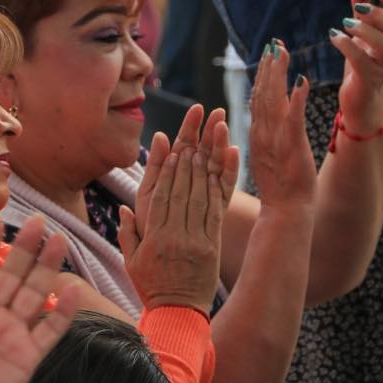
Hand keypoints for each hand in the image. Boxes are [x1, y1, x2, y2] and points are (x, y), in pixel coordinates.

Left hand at [0, 216, 79, 382]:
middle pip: (12, 274)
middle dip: (25, 248)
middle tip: (39, 220)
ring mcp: (12, 333)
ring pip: (33, 294)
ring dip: (48, 268)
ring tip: (60, 240)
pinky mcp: (27, 356)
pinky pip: (48, 332)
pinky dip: (61, 313)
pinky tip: (73, 292)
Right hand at [118, 139, 224, 314]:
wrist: (178, 314)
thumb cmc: (152, 287)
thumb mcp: (131, 262)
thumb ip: (127, 233)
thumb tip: (124, 208)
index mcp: (154, 239)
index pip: (160, 198)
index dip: (166, 173)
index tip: (170, 154)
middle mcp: (175, 237)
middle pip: (180, 194)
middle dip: (184, 167)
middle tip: (188, 145)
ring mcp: (196, 242)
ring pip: (198, 201)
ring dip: (201, 175)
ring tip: (202, 153)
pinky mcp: (212, 248)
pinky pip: (214, 216)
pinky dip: (215, 194)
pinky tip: (216, 178)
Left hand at [135, 104, 238, 238]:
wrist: (163, 273)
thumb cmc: (149, 233)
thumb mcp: (147, 195)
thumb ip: (155, 168)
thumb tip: (158, 135)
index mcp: (173, 177)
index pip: (183, 145)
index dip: (190, 127)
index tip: (198, 109)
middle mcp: (192, 185)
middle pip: (203, 152)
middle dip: (209, 132)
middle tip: (219, 111)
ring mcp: (205, 198)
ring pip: (215, 166)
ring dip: (220, 145)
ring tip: (225, 126)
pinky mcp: (215, 212)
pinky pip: (225, 188)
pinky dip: (229, 170)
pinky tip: (234, 152)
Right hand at [247, 40, 315, 209]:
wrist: (285, 211)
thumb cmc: (281, 188)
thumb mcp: (271, 156)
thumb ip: (269, 133)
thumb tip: (275, 112)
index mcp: (258, 134)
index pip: (257, 98)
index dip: (262, 74)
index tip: (268, 53)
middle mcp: (263, 133)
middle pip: (262, 93)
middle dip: (268, 66)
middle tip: (274, 42)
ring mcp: (276, 138)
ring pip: (274, 99)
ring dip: (277, 74)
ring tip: (282, 52)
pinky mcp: (292, 146)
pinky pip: (294, 117)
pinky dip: (297, 98)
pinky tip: (302, 80)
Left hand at [329, 0, 382, 136]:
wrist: (364, 108)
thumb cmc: (364, 69)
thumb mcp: (362, 36)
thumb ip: (360, 10)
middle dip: (380, 15)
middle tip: (358, 6)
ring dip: (366, 31)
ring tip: (346, 23)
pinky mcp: (369, 82)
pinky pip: (363, 62)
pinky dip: (348, 47)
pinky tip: (334, 37)